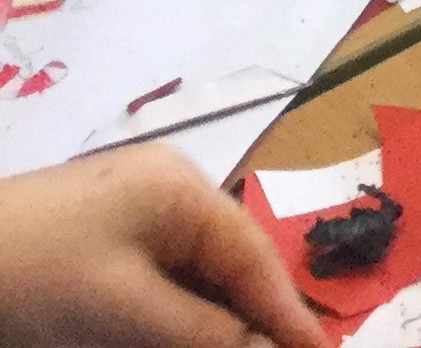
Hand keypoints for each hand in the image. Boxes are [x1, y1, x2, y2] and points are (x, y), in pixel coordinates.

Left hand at [0, 149, 329, 347]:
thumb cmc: (31, 277)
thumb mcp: (124, 311)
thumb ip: (205, 333)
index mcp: (179, 190)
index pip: (254, 257)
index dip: (288, 314)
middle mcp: (160, 195)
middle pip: (225, 269)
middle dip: (245, 323)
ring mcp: (121, 218)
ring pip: (188, 283)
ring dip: (204, 328)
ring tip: (229, 347)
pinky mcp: (89, 248)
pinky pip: (150, 286)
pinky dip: (165, 323)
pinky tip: (163, 341)